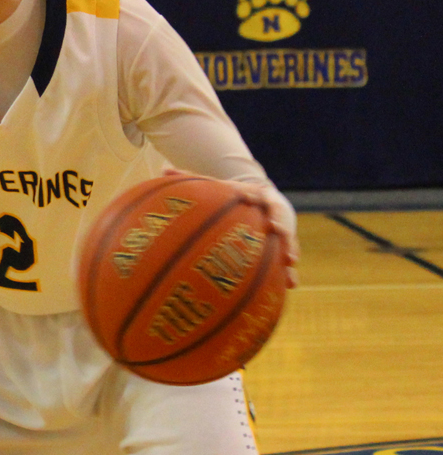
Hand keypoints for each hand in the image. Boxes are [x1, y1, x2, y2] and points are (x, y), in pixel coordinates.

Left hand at [164, 167, 298, 288]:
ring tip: (290, 262)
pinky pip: (286, 260)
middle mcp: (272, 212)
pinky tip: (291, 285)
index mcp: (257, 195)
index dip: (260, 200)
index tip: (254, 202)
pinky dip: (288, 272)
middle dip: (283, 224)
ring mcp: (279, 230)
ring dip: (290, 249)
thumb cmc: (226, 195)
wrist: (251, 201)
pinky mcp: (280, 246)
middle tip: (278, 231)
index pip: (262, 196)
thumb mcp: (211, 187)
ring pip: (289, 240)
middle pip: (282, 217)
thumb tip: (162, 169)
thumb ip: (190, 179)